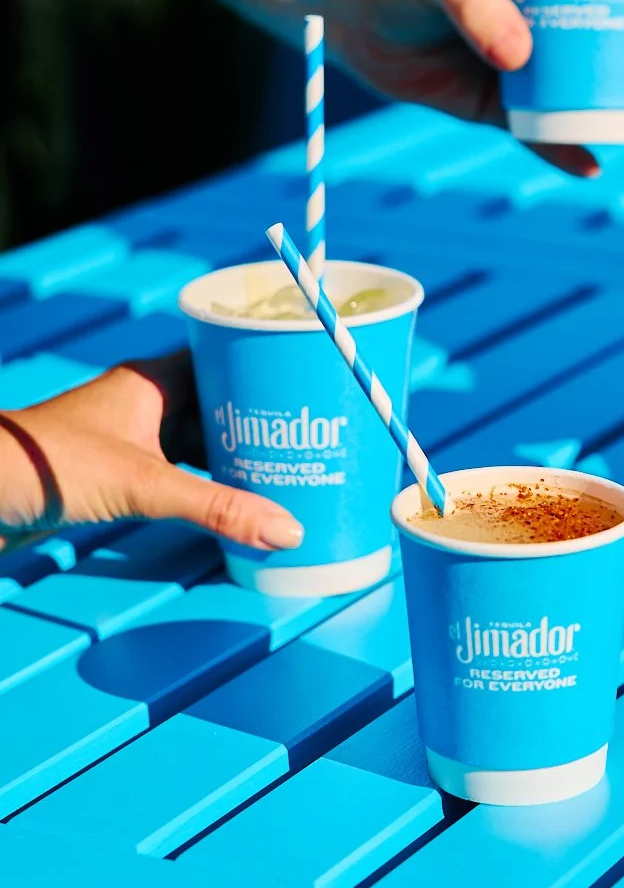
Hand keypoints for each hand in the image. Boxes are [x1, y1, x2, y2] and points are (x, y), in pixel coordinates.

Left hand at [0, 354, 302, 549]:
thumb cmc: (52, 466)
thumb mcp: (147, 485)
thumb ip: (218, 508)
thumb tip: (288, 530)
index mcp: (155, 379)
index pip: (224, 357)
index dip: (263, 368)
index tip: (304, 384)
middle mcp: (146, 399)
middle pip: (219, 400)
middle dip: (259, 419)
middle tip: (308, 437)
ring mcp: (131, 433)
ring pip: (200, 434)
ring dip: (233, 451)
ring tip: (283, 469)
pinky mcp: (118, 467)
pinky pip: (179, 464)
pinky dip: (206, 476)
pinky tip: (231, 495)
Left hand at [316, 0, 623, 177]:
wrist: (337, 6)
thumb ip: (474, 1)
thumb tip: (521, 56)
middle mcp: (545, 21)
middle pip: (620, 44)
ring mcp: (522, 67)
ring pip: (589, 94)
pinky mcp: (493, 106)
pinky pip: (540, 131)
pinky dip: (567, 149)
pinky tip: (595, 165)